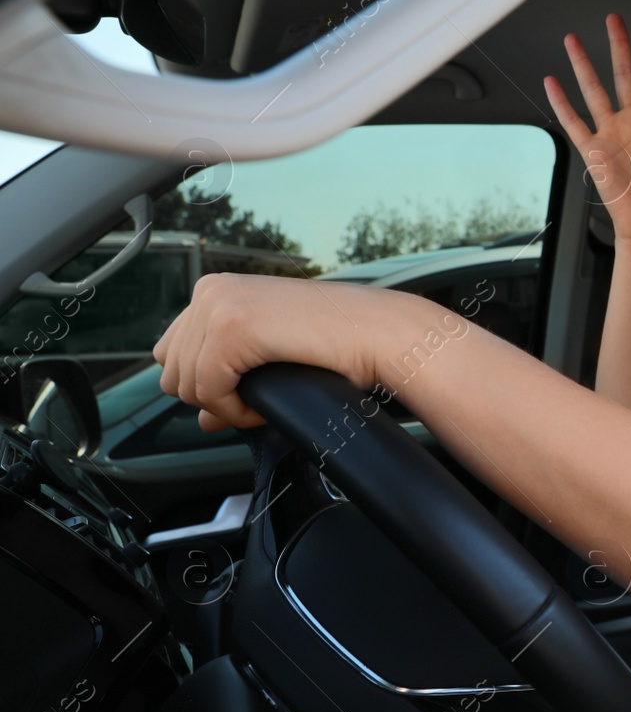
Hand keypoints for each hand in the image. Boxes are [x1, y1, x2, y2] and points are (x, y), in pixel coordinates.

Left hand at [152, 273, 432, 431]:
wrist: (379, 334)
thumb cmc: (339, 345)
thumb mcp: (270, 358)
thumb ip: (228, 380)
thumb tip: (202, 421)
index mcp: (216, 290)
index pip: (171, 353)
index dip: (205, 386)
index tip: (245, 394)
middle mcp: (210, 290)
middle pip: (171, 371)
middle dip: (211, 398)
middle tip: (256, 402)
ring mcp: (218, 306)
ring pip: (185, 384)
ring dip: (226, 406)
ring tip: (264, 403)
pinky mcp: (231, 329)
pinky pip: (208, 390)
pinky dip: (234, 410)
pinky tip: (263, 405)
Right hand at [544, 13, 630, 241]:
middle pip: (622, 74)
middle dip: (617, 46)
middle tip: (613, 19)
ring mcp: (610, 133)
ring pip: (594, 91)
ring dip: (583, 66)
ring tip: (572, 40)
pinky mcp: (594, 150)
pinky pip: (574, 122)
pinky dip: (561, 104)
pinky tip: (551, 82)